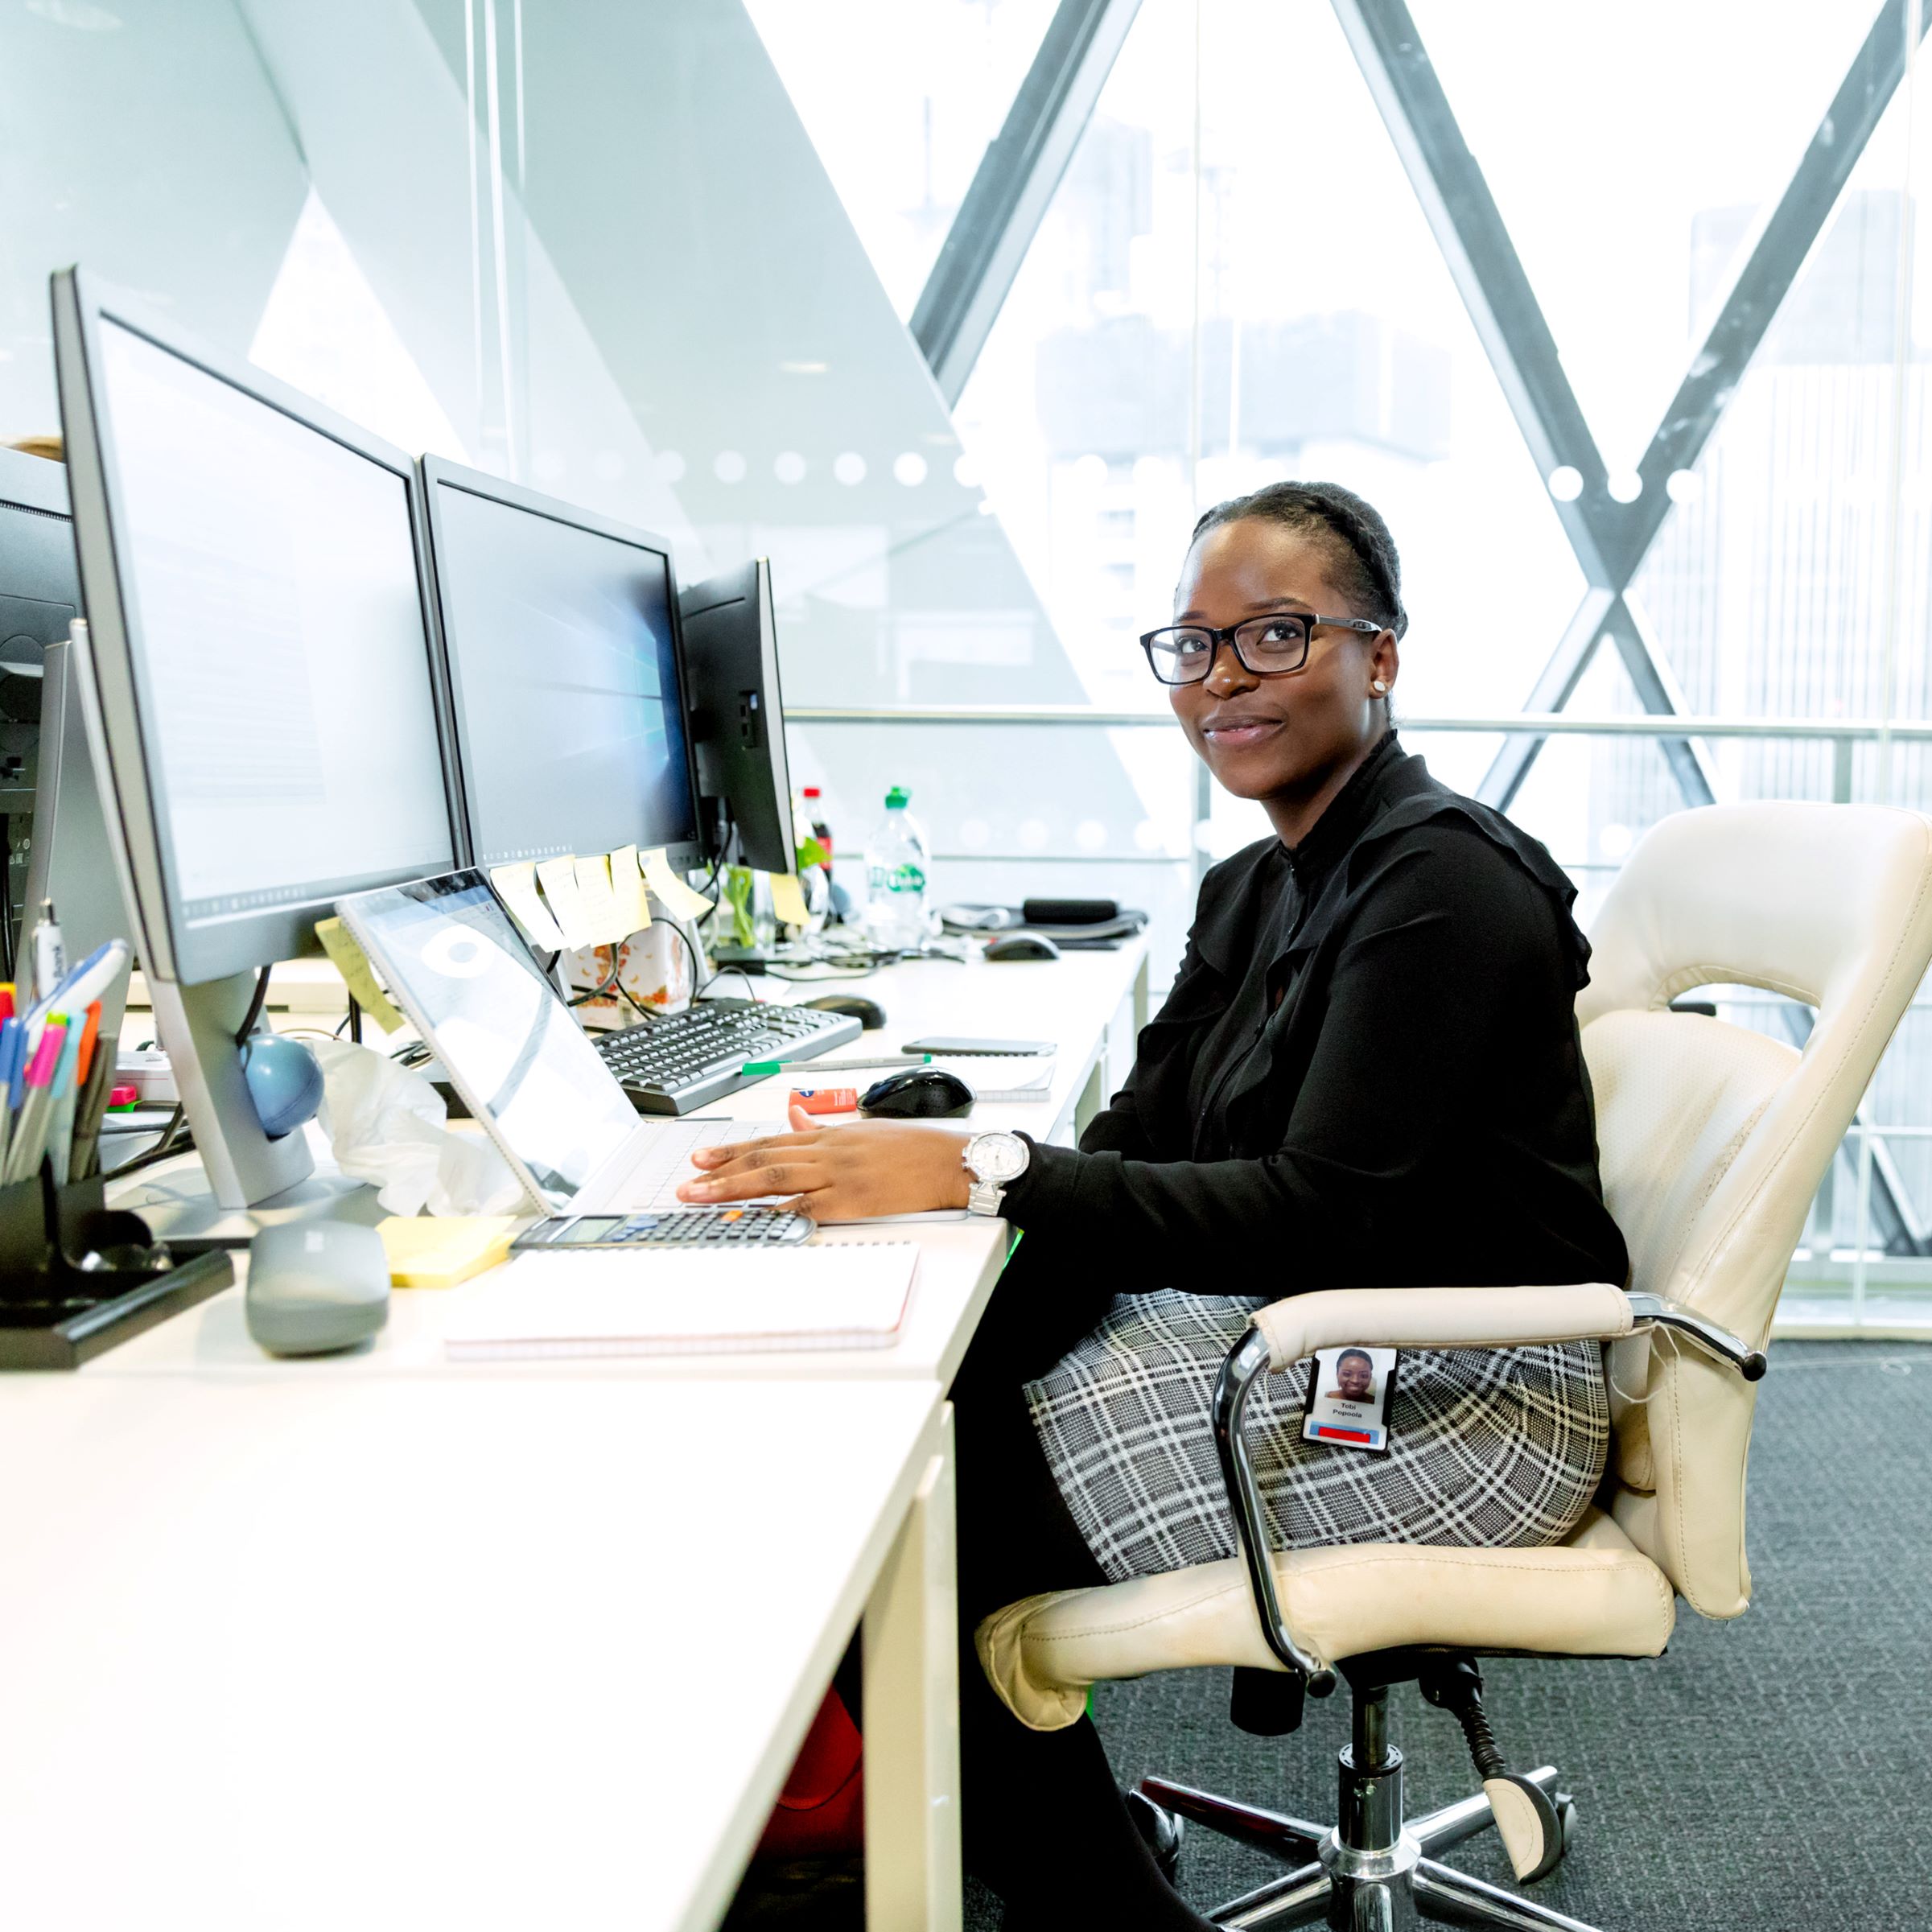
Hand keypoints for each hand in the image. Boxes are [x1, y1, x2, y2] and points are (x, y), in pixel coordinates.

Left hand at [676, 1103, 972, 1220]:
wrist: (949, 1161)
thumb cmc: (914, 1148)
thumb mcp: (864, 1128)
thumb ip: (824, 1126)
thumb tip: (794, 1114)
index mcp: (829, 1134)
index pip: (770, 1140)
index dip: (732, 1150)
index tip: (701, 1157)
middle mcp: (827, 1151)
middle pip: (763, 1159)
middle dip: (721, 1170)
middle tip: (688, 1181)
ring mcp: (837, 1175)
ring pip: (775, 1179)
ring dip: (733, 1188)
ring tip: (701, 1197)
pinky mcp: (851, 1199)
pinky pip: (804, 1206)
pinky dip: (773, 1212)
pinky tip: (750, 1218)